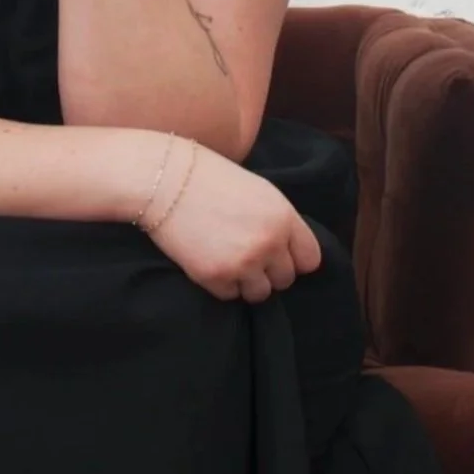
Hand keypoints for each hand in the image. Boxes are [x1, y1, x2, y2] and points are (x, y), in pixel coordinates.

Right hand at [144, 139, 323, 302]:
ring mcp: (244, 262)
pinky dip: (221, 283)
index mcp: (284, 217)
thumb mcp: (258, 191)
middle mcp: (269, 243)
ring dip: (246, 281)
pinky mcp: (216, 277)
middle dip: (268, 270)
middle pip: (285, 279)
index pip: (310, 259)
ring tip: (228, 260)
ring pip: (260, 293)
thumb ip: (278, 221)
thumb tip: (289, 250)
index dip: (293, 258)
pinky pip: (230, 295)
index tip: (278, 255)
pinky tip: (209, 260)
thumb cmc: (209, 178)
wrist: (163, 180)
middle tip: (246, 254)